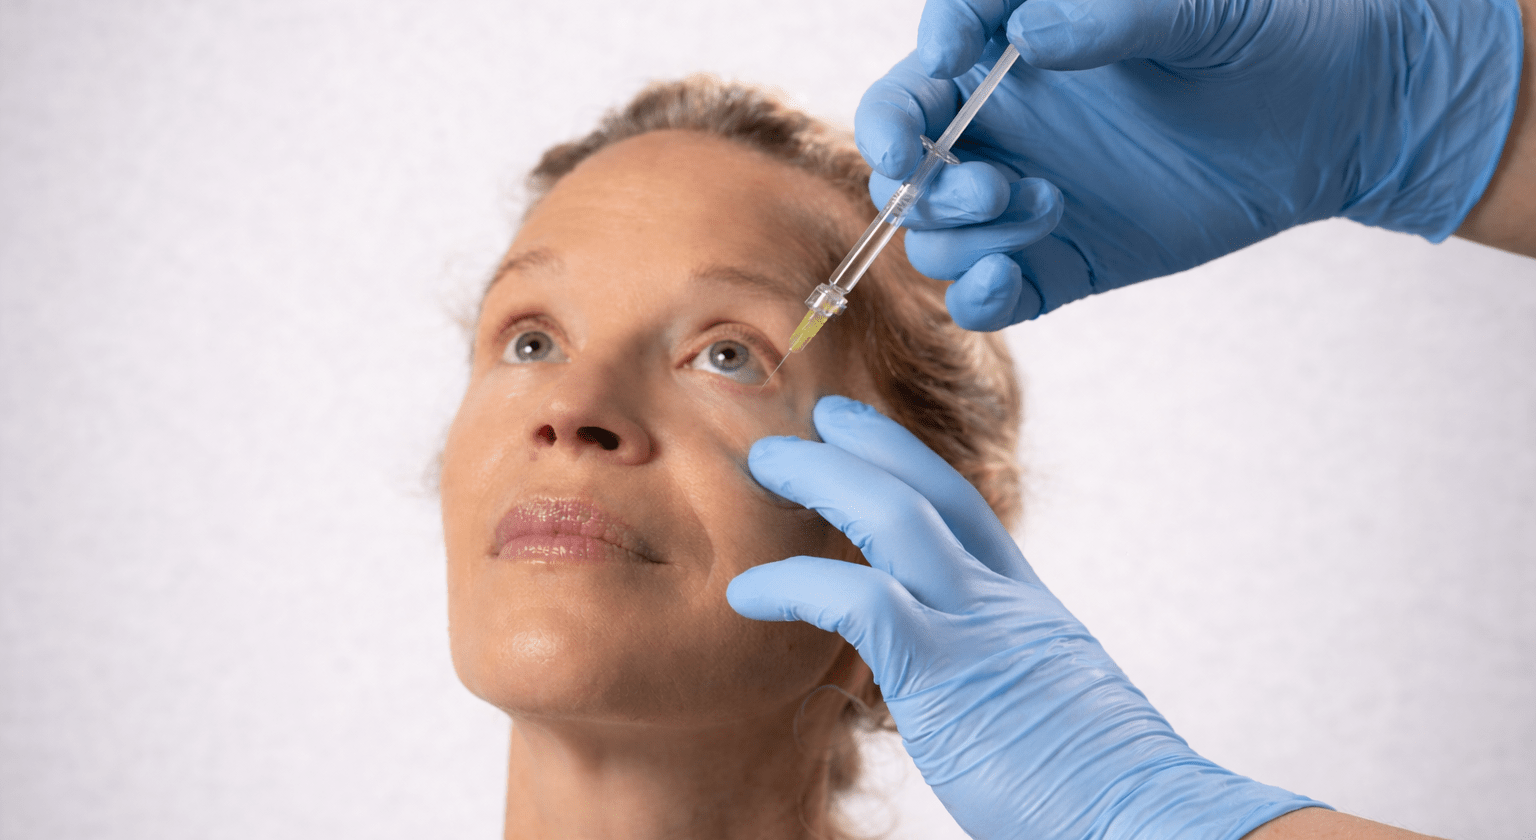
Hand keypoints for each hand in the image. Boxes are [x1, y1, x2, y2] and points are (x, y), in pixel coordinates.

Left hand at [729, 396, 1322, 839]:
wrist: (1152, 818)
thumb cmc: (1101, 787)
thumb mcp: (1052, 701)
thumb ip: (1004, 669)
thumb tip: (971, 681)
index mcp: (1027, 609)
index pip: (965, 506)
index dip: (908, 459)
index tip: (860, 431)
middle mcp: (1005, 602)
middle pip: (929, 490)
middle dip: (862, 446)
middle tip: (809, 421)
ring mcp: (979, 629)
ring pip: (895, 518)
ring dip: (823, 480)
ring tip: (766, 465)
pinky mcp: (948, 674)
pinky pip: (859, 601)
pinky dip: (795, 585)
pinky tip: (750, 594)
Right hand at [857, 0, 1523, 329]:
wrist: (1340, 114)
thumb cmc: (1271, 30)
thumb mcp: (1202, 8)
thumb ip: (1111, 16)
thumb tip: (1025, 38)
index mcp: (1014, 50)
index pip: (926, 65)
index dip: (919, 72)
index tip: (955, 62)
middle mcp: (1006, 124)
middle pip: (904, 157)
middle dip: (924, 174)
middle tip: (995, 180)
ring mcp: (1027, 196)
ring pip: (934, 230)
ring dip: (960, 231)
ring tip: (1047, 204)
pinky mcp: (1062, 262)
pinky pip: (987, 295)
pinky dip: (975, 299)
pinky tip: (1006, 282)